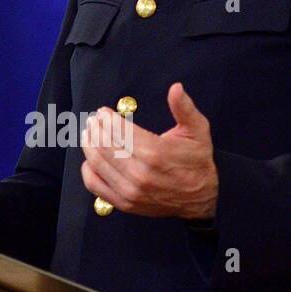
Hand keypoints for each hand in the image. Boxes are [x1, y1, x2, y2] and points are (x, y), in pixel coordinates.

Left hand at [80, 82, 217, 219]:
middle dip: (97, 129)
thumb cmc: (197, 160)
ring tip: (88, 133)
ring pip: (98, 164)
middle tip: (93, 120)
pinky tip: (89, 160)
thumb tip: (176, 87)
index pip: (121, 132)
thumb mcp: (197, 131)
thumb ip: (184, 108)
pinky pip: (96, 186)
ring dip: (89, 145)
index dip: (108, 120)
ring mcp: (131, 192)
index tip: (102, 112)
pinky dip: (88, 171)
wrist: (202, 198)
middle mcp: (141, 175)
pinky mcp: (125, 203)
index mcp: (156, 154)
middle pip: (106, 146)